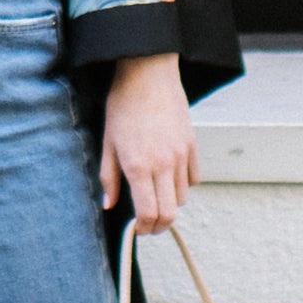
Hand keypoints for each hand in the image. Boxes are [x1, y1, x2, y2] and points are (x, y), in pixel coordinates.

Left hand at [96, 52, 196, 233]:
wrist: (148, 73)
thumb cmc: (123, 105)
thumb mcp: (108, 142)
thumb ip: (109, 177)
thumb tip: (109, 204)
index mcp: (139, 166)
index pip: (148, 213)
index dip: (143, 228)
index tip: (137, 229)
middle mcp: (164, 164)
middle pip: (170, 213)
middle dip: (158, 225)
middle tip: (147, 224)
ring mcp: (181, 155)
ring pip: (183, 197)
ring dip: (169, 203)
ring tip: (155, 195)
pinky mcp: (192, 145)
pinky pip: (194, 178)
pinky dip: (183, 185)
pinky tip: (169, 177)